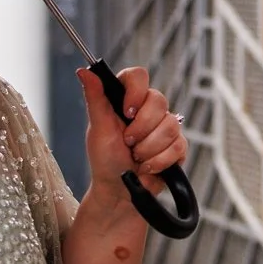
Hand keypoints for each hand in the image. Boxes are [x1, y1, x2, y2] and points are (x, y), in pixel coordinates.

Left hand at [76, 66, 187, 196]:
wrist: (119, 193)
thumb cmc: (105, 161)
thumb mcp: (98, 129)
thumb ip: (95, 98)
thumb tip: (83, 71)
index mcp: (126, 100)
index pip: (138, 76)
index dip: (136, 92)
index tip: (127, 112)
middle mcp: (148, 109)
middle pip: (159, 100)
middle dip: (141, 129)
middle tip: (128, 143)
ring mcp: (165, 127)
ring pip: (171, 126)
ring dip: (149, 149)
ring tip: (136, 159)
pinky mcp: (177, 146)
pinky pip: (179, 146)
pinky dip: (160, 161)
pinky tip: (148, 168)